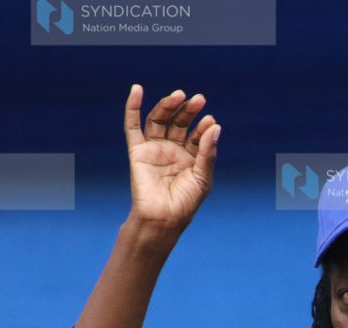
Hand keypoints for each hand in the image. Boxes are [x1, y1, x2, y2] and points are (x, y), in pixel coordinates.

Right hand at [123, 84, 220, 236]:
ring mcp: (154, 148)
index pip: (198, 135)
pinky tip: (137, 90)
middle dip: (189, 110)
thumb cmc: (185, 202)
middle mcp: (172, 150)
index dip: (204, 127)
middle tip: (199, 99)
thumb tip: (215, 125)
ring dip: (168, 105)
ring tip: (179, 95)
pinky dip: (133, 106)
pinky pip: (132, 125)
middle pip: (179, 122)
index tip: (210, 120)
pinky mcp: (138, 150)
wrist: (162, 218)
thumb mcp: (203, 177)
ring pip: (160, 120)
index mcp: (190, 157)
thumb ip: (208, 152)